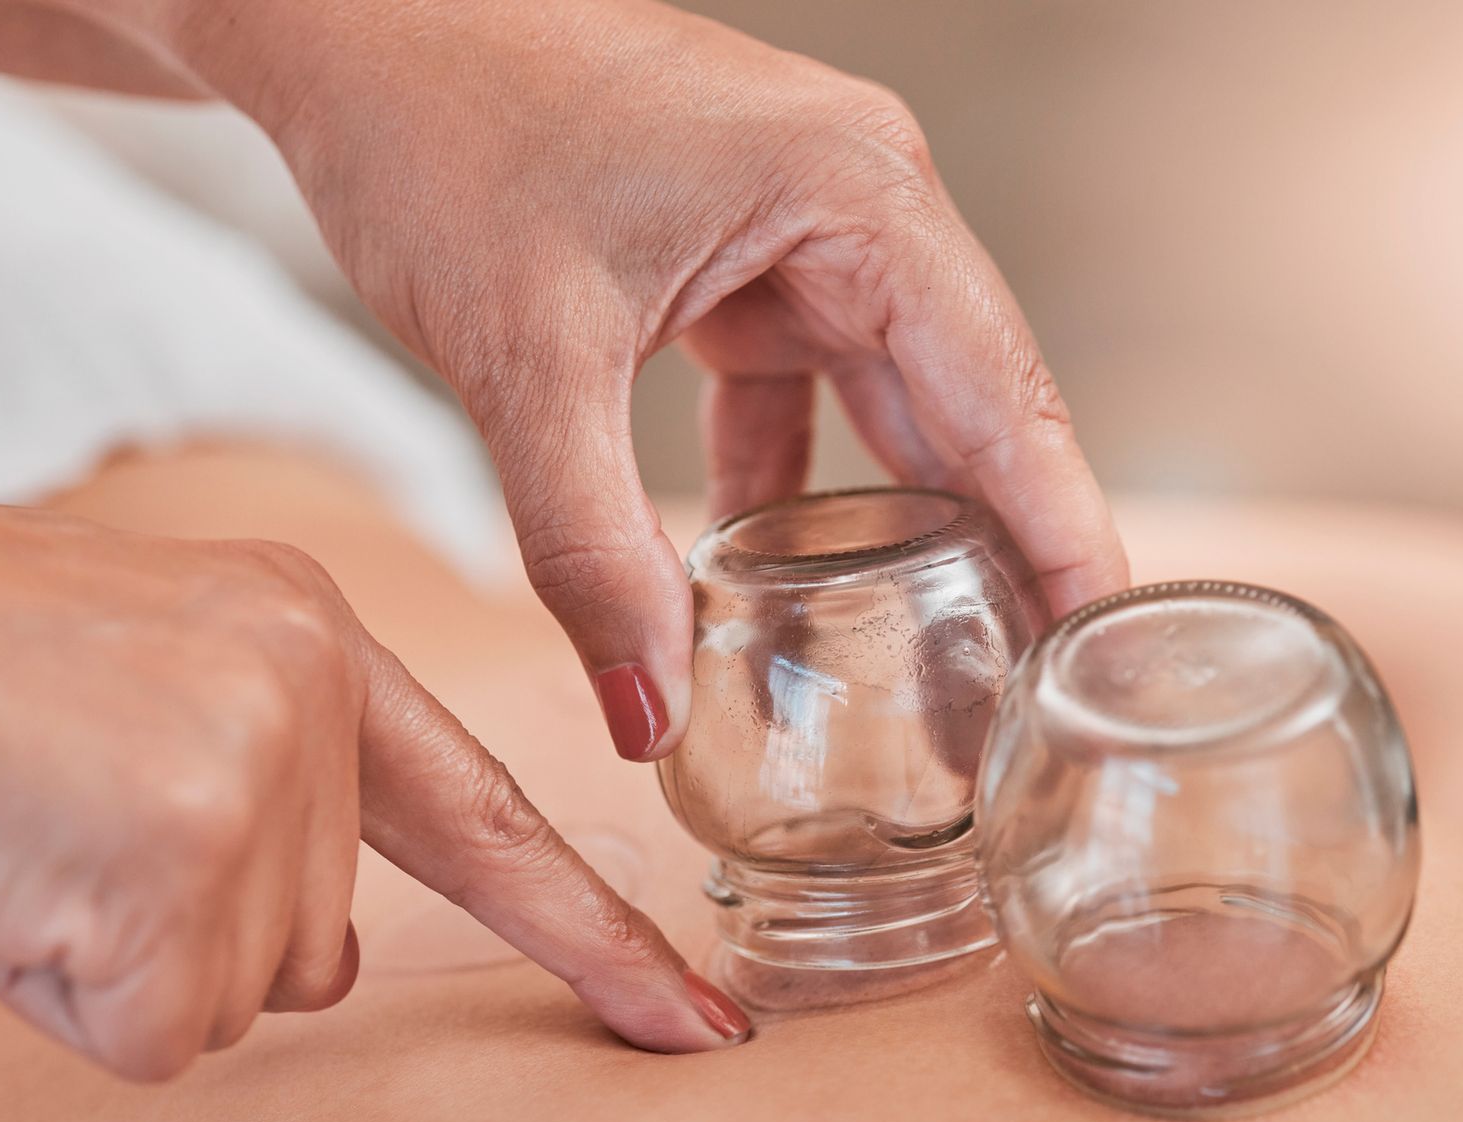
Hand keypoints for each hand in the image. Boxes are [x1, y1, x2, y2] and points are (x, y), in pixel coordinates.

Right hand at [0, 488, 749, 1079]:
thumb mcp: (140, 680)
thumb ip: (269, 788)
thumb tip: (326, 958)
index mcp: (306, 630)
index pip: (485, 812)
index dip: (589, 931)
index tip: (694, 1021)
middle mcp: (308, 689)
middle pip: (315, 943)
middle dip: (184, 930)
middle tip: (55, 819)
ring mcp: (255, 771)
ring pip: (229, 996)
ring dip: (114, 958)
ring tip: (16, 833)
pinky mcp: (179, 858)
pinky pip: (149, 1031)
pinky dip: (61, 995)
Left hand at [147, 0, 1128, 758]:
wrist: (353, 31)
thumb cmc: (443, 126)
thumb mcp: (525, 358)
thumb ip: (589, 549)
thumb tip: (646, 712)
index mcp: (855, 193)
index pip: (1007, 393)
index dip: (1066, 534)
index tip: (1109, 653)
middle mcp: (857, 202)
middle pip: (968, 406)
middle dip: (994, 556)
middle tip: (1023, 703)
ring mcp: (799, 227)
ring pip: (888, 403)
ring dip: (900, 530)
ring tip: (937, 666)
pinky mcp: (737, 254)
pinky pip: (800, 387)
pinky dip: (792, 485)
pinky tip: (774, 580)